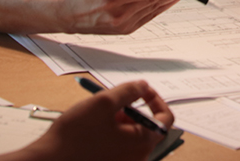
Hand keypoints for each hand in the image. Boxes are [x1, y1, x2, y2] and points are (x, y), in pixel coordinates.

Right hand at [24, 80, 171, 160]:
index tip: (142, 91)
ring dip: (121, 121)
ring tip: (98, 115)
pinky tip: (93, 128)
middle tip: (113, 101)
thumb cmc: (74, 136)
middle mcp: (137, 158)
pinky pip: (120, 147)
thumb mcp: (103, 103)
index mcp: (142, 143)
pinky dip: (112, 133)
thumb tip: (143, 86)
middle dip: (133, 110)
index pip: (165, 119)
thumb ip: (128, 91)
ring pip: (131, 136)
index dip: (155, 100)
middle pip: (147, 127)